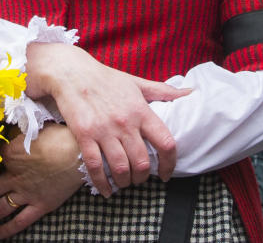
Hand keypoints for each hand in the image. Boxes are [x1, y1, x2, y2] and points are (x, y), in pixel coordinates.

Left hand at [0, 123, 83, 240]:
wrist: (76, 153)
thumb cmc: (57, 136)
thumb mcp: (33, 128)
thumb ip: (18, 132)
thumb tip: (8, 126)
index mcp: (10, 155)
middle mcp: (13, 177)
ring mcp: (26, 194)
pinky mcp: (40, 206)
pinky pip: (20, 221)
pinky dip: (6, 230)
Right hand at [25, 42, 188, 195]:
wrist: (71, 72)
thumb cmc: (105, 78)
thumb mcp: (136, 83)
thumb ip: (163, 91)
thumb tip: (191, 93)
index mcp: (141, 110)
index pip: (166, 143)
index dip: (169, 164)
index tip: (165, 174)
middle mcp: (125, 122)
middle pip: (142, 162)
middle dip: (143, 176)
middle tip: (139, 177)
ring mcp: (104, 130)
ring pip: (121, 169)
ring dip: (125, 182)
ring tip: (124, 182)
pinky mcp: (84, 135)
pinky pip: (95, 167)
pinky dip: (102, 183)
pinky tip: (106, 190)